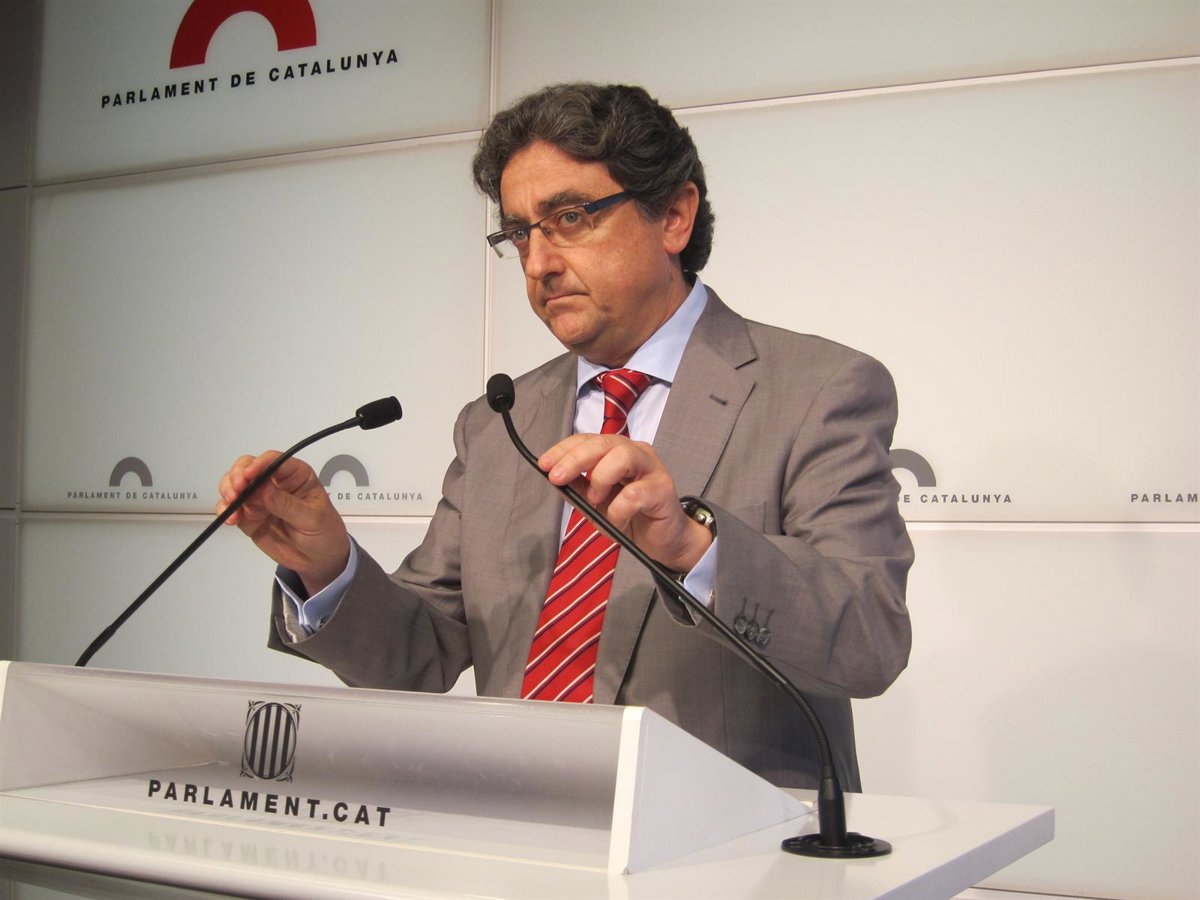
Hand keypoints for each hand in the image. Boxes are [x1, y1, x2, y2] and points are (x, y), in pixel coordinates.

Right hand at [217, 452, 349, 594]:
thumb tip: (265, 490)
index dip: (260, 464)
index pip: (275, 461)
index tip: (250, 474)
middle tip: (237, 490)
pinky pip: (232, 508)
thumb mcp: (312, 518)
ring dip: (228, 491)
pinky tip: (229, 517)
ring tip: (232, 505)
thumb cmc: (324, 532)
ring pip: (235, 485)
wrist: (319, 559)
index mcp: (296, 476)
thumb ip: (287, 505)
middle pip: (248, 468)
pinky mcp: (250, 517)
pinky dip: (225, 510)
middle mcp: (275, 483)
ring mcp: (260, 499)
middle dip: (238, 476)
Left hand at [539, 434, 711, 572]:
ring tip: (595, 500)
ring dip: (600, 479)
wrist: (662, 542)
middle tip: (556, 477)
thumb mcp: (595, 504)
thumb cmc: (630, 518)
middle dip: (575, 459)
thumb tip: (553, 478)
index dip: (564, 449)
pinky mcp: (662, 490)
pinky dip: (619, 509)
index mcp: (617, 452)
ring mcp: (652, 469)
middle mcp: (636, 453)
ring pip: (622, 456)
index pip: (587, 440)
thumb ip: (577, 489)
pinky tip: (618, 519)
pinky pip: (634, 494)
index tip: (543, 464)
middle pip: (603, 443)